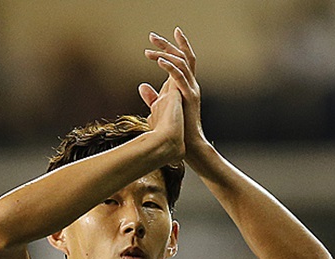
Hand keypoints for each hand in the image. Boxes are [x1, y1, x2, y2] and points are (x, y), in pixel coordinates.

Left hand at [140, 28, 204, 159]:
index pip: (178, 60)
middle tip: (151, 36)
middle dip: (167, 44)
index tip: (152, 41)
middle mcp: (190, 84)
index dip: (168, 48)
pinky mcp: (190, 97)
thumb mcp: (160, 109)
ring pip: (181, 62)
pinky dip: (170, 66)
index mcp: (184, 86)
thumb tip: (142, 85)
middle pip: (182, 56)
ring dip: (165, 53)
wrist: (187, 146)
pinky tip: (159, 61)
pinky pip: (180, 77)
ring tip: (148, 50)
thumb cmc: (175, 131)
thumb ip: (153, 97)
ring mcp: (192, 89)